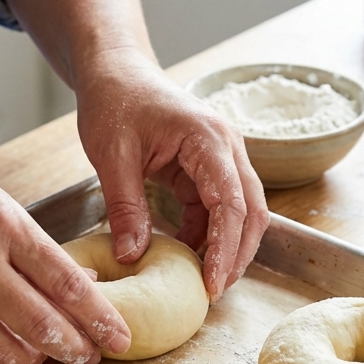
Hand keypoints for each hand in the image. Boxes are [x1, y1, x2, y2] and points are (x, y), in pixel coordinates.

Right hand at [0, 135, 131, 363]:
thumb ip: (36, 248)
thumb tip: (81, 285)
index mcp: (4, 226)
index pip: (66, 284)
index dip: (100, 319)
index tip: (121, 338)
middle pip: (41, 325)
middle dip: (75, 349)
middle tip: (92, 358)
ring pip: (2, 350)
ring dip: (34, 360)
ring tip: (47, 357)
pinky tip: (5, 349)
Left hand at [76, 59, 268, 299]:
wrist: (116, 71)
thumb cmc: (114, 100)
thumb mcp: (111, 155)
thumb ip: (124, 207)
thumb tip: (132, 257)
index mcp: (208, 138)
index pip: (231, 202)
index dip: (225, 247)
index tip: (212, 283)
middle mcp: (226, 147)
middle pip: (251, 210)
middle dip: (238, 254)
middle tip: (214, 292)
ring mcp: (221, 157)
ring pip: (242, 212)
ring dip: (227, 246)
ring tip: (204, 281)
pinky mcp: (208, 168)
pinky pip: (218, 208)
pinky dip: (208, 234)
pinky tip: (188, 255)